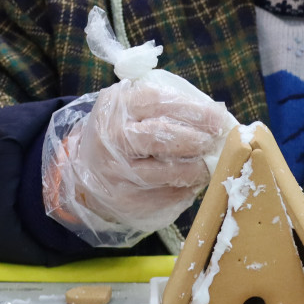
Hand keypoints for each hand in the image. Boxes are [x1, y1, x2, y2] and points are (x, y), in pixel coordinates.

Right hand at [44, 77, 234, 245]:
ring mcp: (117, 173)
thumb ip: (163, 104)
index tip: (218, 117)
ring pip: (168, 172)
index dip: (193, 111)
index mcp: (115, 107)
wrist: (85, 169)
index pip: (158, 103)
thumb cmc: (120, 132)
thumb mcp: (130, 107)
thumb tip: (212, 113)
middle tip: (215, 140)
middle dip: (196, 139)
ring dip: (197, 168)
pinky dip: (186, 188)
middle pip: (161, 137)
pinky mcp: (127, 200)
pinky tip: (194, 181)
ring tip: (210, 163)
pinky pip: (166, 195)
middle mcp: (112, 140)